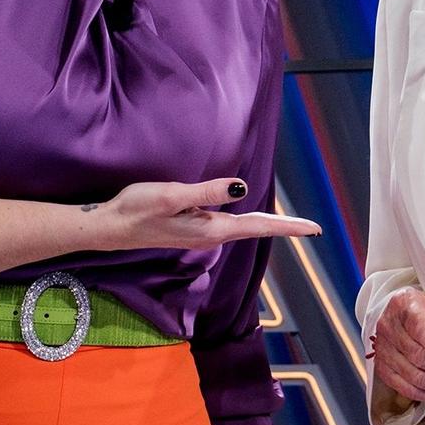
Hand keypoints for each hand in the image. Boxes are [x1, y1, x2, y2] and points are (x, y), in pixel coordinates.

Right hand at [94, 178, 319, 250]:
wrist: (109, 227)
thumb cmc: (137, 209)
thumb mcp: (172, 195)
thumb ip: (207, 192)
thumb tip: (242, 188)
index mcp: (211, 229)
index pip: (259, 226)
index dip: (288, 227)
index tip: (314, 229)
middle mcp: (211, 236)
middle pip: (255, 229)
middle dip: (284, 228)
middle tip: (313, 228)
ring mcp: (201, 234)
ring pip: (243, 228)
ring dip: (267, 226)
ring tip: (291, 225)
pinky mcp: (191, 229)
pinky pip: (229, 225)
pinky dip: (247, 223)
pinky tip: (249, 218)